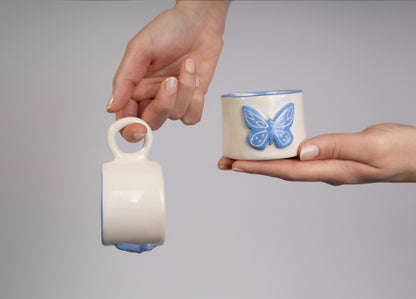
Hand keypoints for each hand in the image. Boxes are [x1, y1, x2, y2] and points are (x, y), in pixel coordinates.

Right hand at [106, 1, 229, 141]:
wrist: (199, 22)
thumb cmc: (169, 29)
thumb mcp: (140, 48)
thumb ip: (124, 79)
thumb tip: (112, 106)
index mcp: (134, 87)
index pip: (125, 119)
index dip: (130, 129)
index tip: (139, 128)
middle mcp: (152, 96)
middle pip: (151, 123)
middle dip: (162, 106)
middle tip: (169, 83)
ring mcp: (173, 99)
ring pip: (175, 116)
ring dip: (185, 91)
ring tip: (186, 66)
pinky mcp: (192, 99)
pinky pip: (192, 117)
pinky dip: (196, 100)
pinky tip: (196, 78)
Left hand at [218, 123, 415, 184]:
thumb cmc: (401, 152)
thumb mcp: (372, 147)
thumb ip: (338, 147)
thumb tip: (304, 150)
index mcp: (333, 171)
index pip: (287, 170)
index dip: (259, 168)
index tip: (234, 165)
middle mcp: (326, 171)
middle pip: (281, 170)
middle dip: (251, 167)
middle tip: (225, 162)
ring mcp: (328, 165)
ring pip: (288, 163)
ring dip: (262, 160)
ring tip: (239, 155)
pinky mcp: (333, 157)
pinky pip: (300, 155)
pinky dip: (281, 152)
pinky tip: (273, 146)